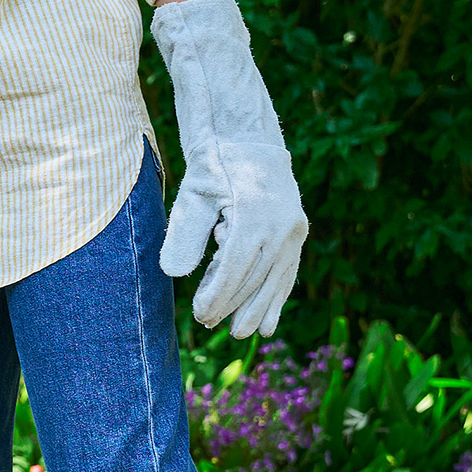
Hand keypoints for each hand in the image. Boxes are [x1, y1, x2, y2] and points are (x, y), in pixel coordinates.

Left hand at [152, 0, 308, 336]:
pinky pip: (287, 272)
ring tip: (240, 333)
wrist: (250, 138)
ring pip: (275, 280)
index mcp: (253, 216)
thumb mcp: (193, 194)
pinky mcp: (297, 232)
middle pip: (255, 278)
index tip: (199, 315)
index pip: (234, 268)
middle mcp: (281, 225)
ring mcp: (294, 230)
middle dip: (232, 305)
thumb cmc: (214, 165)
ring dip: (258, 309)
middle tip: (209, 325)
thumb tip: (173, 274)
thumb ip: (184, 233)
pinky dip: (277, 297)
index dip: (217, 296)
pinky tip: (268, 324)